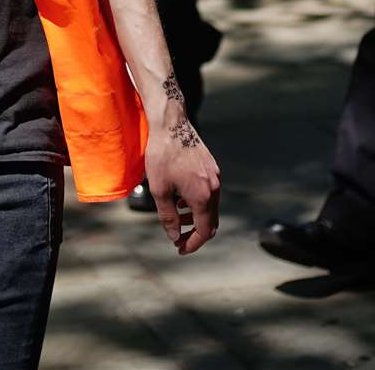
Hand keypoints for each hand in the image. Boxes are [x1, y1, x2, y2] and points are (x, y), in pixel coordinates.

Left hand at [146, 107, 221, 254]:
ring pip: (210, 207)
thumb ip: (168, 216)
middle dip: (195, 232)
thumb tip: (174, 236)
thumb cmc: (162, 156)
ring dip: (195, 216)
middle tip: (178, 238)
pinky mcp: (212, 168)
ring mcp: (215, 177)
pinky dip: (197, 202)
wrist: (171, 125)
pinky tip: (181, 198)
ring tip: (176, 216)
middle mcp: (214, 188)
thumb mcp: (159, 189)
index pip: (205, 230)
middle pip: (211, 221)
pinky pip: (209, 193)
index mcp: (203, 197)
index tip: (180, 249)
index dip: (193, 243)